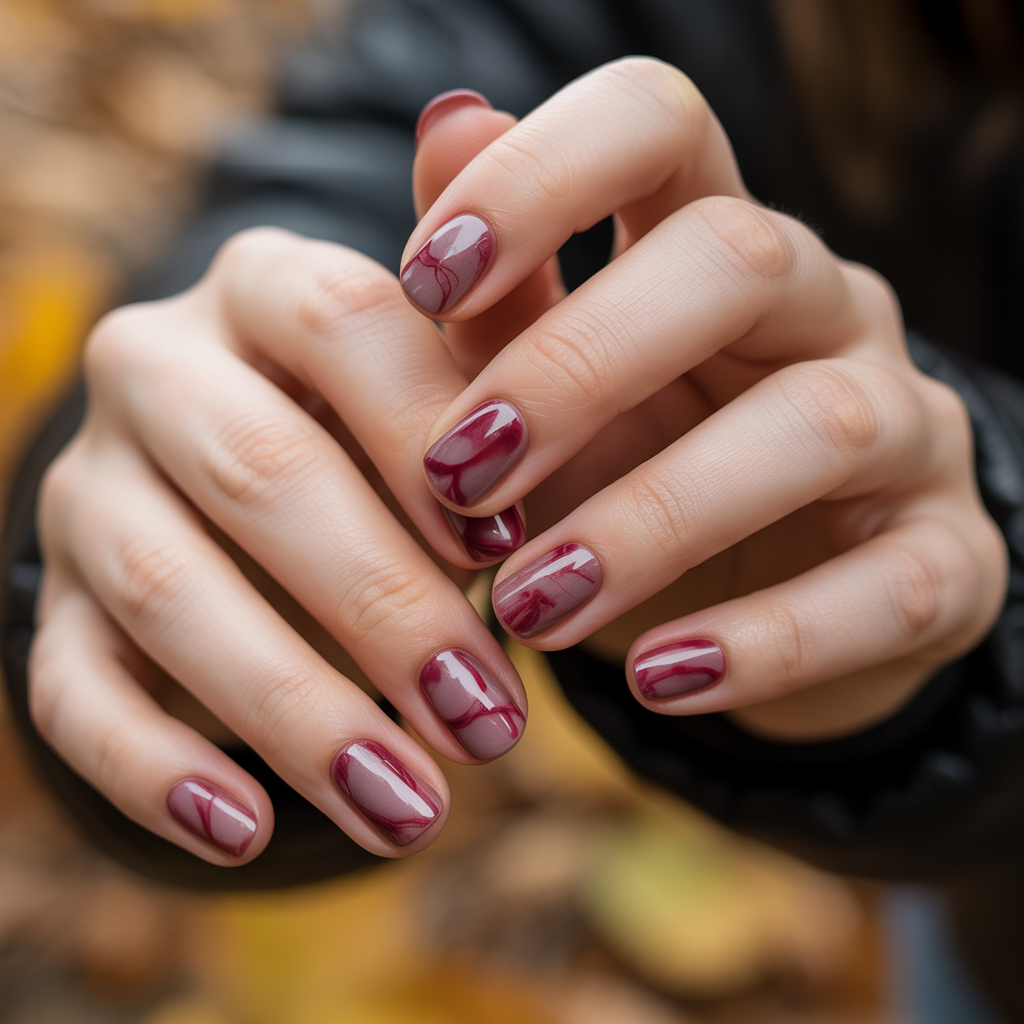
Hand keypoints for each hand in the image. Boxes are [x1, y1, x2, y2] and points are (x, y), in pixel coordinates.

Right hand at [30, 230, 529, 863]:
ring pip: (164, 590)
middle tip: (492, 726)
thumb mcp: (467, 369)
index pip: (350, 327)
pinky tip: (250, 834)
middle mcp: (160, 364)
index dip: (437, 441)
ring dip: (294, 711)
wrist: (286, 472)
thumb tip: (470, 111)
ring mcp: (91, 483)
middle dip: (384, 608)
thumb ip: (485, 292)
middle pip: (261, 473)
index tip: (528, 553)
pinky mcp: (51, 597)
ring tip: (412, 813)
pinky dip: (157, 768)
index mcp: (273, 284)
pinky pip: (71, 687)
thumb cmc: (410, 424)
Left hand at [404, 59, 1006, 739]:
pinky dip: (768, 642)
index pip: (657, 125)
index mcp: (712, 247)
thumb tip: (446, 123)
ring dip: (651, 523)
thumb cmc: (632, 477)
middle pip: (736, 260)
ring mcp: (905, 430)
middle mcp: (825, 311)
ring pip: (816, 428)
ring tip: (529, 608)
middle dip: (578, 366)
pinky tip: (660, 681)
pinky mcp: (946, 560)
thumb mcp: (550, 394)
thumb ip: (501, 290)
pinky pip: (888, 589)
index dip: (540, 175)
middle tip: (459, 476)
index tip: (424, 279)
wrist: (752, 611)